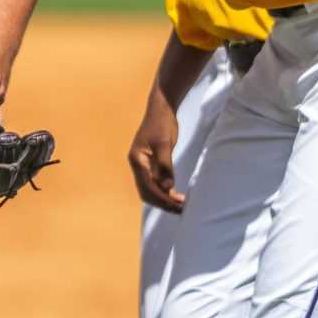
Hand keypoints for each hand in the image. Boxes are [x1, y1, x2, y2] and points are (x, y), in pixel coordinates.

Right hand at [128, 94, 183, 211]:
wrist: (161, 109)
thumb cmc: (162, 124)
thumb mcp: (165, 144)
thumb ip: (165, 166)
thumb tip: (167, 188)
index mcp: (137, 160)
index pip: (147, 186)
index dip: (162, 198)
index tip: (177, 206)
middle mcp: (137, 165)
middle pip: (146, 191)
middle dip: (162, 202)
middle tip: (180, 209)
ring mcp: (143, 165)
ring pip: (150, 188)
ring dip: (164, 198)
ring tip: (180, 205)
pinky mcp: (150, 163)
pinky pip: (155, 182)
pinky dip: (164, 190)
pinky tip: (175, 194)